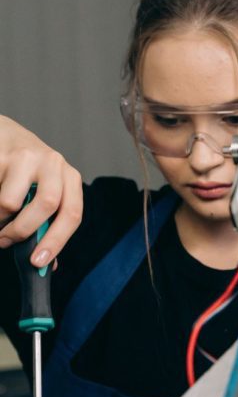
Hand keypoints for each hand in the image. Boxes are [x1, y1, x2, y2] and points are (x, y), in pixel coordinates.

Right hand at [0, 115, 82, 266]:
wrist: (3, 132)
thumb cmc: (26, 171)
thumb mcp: (45, 190)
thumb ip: (48, 223)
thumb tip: (48, 264)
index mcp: (70, 177)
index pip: (72, 214)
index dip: (56, 241)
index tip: (38, 262)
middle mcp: (54, 164)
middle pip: (46, 205)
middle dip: (22, 232)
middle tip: (5, 241)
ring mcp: (26, 157)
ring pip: (10, 202)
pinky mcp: (0, 155)